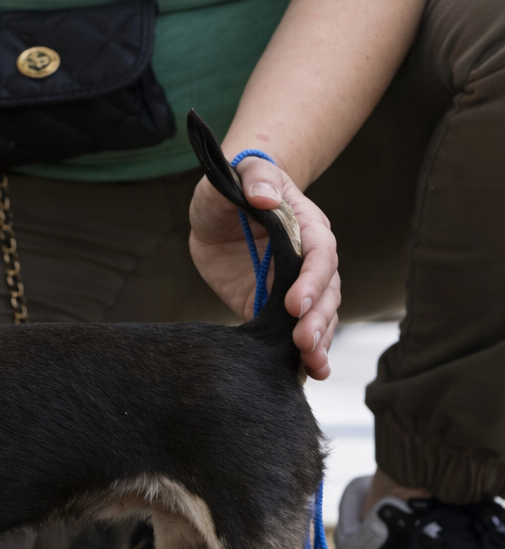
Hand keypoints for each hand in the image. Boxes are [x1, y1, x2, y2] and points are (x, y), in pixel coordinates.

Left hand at [188, 155, 339, 379]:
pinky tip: (311, 374)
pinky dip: (305, 354)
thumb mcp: (239, 174)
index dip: (310, 279)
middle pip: (326, 292)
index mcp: (306, 226)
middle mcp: (309, 260)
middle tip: (303, 343)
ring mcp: (295, 287)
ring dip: (319, 342)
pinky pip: (296, 332)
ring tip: (313, 366)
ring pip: (321, 317)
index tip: (294, 303)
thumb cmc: (235, 185)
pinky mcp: (274, 308)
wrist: (222, 212)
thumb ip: (253, 180)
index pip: (318, 254)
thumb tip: (262, 197)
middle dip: (318, 319)